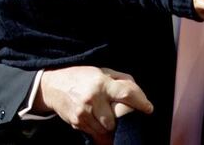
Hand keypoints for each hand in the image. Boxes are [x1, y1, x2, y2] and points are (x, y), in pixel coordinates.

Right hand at [34, 66, 152, 144]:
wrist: (55, 85)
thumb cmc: (84, 76)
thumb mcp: (104, 71)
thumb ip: (122, 80)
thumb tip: (138, 94)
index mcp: (102, 83)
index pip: (126, 94)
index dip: (141, 102)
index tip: (149, 109)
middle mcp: (92, 98)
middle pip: (116, 118)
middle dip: (123, 119)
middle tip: (126, 115)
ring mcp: (83, 113)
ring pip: (106, 129)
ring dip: (112, 126)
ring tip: (111, 117)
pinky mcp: (76, 122)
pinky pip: (95, 132)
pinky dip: (101, 129)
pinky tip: (100, 121)